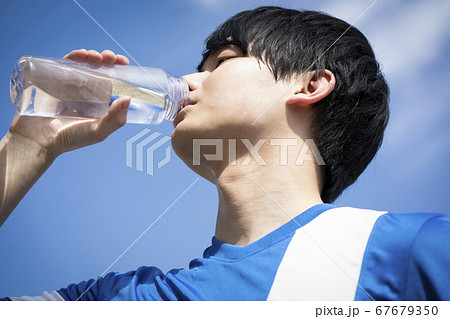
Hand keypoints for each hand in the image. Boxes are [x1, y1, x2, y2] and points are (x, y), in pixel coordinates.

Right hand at [8, 49, 130, 158]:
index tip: (123, 62)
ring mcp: (72, 85)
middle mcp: (88, 92)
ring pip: (85, 64)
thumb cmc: (70, 138)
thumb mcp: (97, 132)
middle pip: (101, 69)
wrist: (38, 139)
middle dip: (108, 59)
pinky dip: (75, 56)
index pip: (114, 82)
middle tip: (111, 58)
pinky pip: (66, 63)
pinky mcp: (55, 80)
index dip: (120, 70)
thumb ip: (115, 120)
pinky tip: (82, 55)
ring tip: (96, 57)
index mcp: (101, 102)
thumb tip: (128, 98)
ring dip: (93, 55)